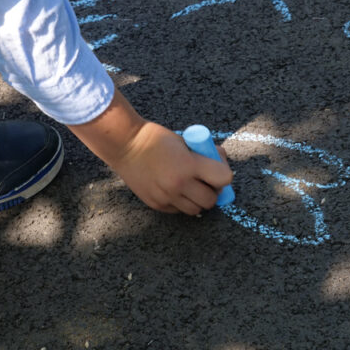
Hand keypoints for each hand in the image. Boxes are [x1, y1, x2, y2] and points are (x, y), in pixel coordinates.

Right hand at [67, 90, 232, 214]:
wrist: (125, 145)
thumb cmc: (155, 138)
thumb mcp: (185, 140)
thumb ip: (203, 153)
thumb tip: (221, 161)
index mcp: (189, 165)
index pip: (223, 179)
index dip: (225, 174)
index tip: (219, 170)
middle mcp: (179, 184)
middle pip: (211, 200)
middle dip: (213, 191)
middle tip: (206, 181)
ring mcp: (167, 197)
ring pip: (195, 210)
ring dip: (198, 200)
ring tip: (192, 187)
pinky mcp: (156, 204)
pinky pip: (178, 210)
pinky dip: (181, 203)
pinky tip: (176, 189)